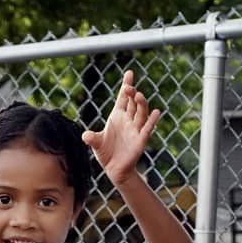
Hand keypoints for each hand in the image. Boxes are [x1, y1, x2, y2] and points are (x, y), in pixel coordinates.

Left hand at [81, 70, 161, 187]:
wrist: (114, 169)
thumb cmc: (106, 152)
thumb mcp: (96, 143)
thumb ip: (91, 138)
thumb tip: (85, 136)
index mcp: (117, 116)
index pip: (123, 98)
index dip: (126, 85)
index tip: (129, 73)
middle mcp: (128, 120)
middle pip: (133, 102)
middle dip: (131, 93)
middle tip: (129, 87)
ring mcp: (135, 129)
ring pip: (141, 113)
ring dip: (141, 103)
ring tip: (138, 95)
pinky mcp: (140, 140)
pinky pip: (147, 129)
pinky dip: (151, 121)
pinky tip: (155, 112)